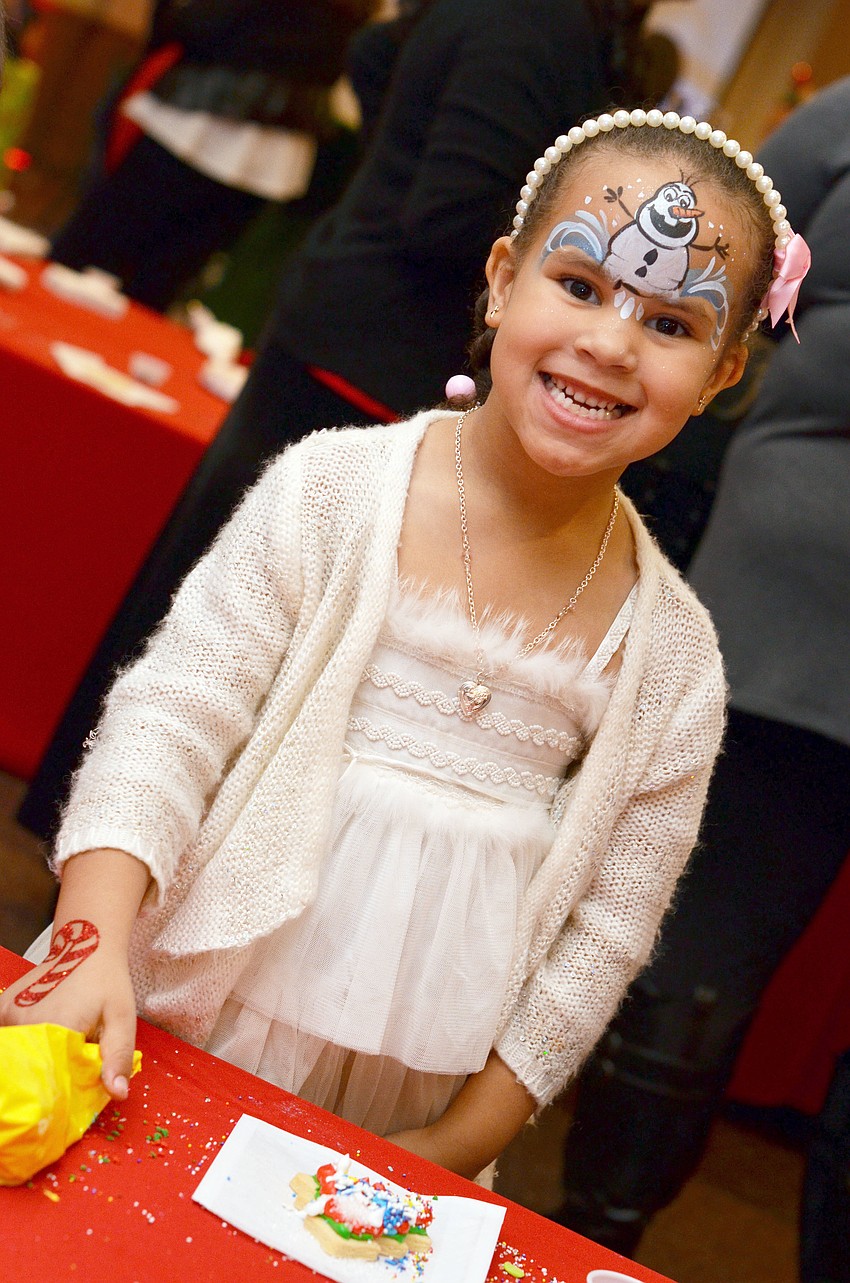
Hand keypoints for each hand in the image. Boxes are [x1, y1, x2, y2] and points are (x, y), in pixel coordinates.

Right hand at [0, 935, 137, 1099]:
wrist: (86, 944)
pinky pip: (6, 1039)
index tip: (65, 1100)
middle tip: (59, 1082)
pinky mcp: (2, 1008)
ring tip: (49, 1062)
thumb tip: (117, 1093)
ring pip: (14, 1055)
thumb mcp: (122, 1019)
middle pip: (27, 1070)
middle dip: (42, 1081)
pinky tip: (35, 1046)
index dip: (57, 1094)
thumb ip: (117, 1057)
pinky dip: (18, 1048)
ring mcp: (8, 1014)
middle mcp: (25, 1022)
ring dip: (30, 1063)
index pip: (48, 1079)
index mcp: (56, 1026)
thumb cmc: (107, 982)